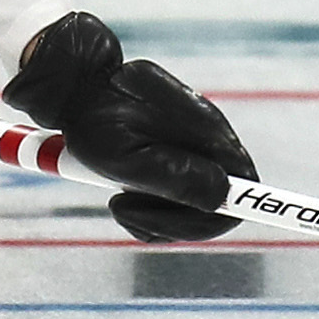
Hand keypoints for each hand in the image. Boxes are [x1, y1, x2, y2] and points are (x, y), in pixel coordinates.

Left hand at [2, 12, 258, 241]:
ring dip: (159, 218)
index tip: (179, 225)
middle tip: (127, 213)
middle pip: (222, 200)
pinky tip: (121, 201)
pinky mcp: (177, 162)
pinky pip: (178, 201)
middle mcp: (208, 138)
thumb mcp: (125, 156)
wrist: (73, 93)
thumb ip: (175, 176)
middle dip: (178, 221)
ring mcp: (193, 149)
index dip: (225, 213)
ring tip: (118, 203)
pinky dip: (151, 212)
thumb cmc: (93, 122)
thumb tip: (223, 195)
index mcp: (205, 129)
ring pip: (197, 206)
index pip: (245, 181)